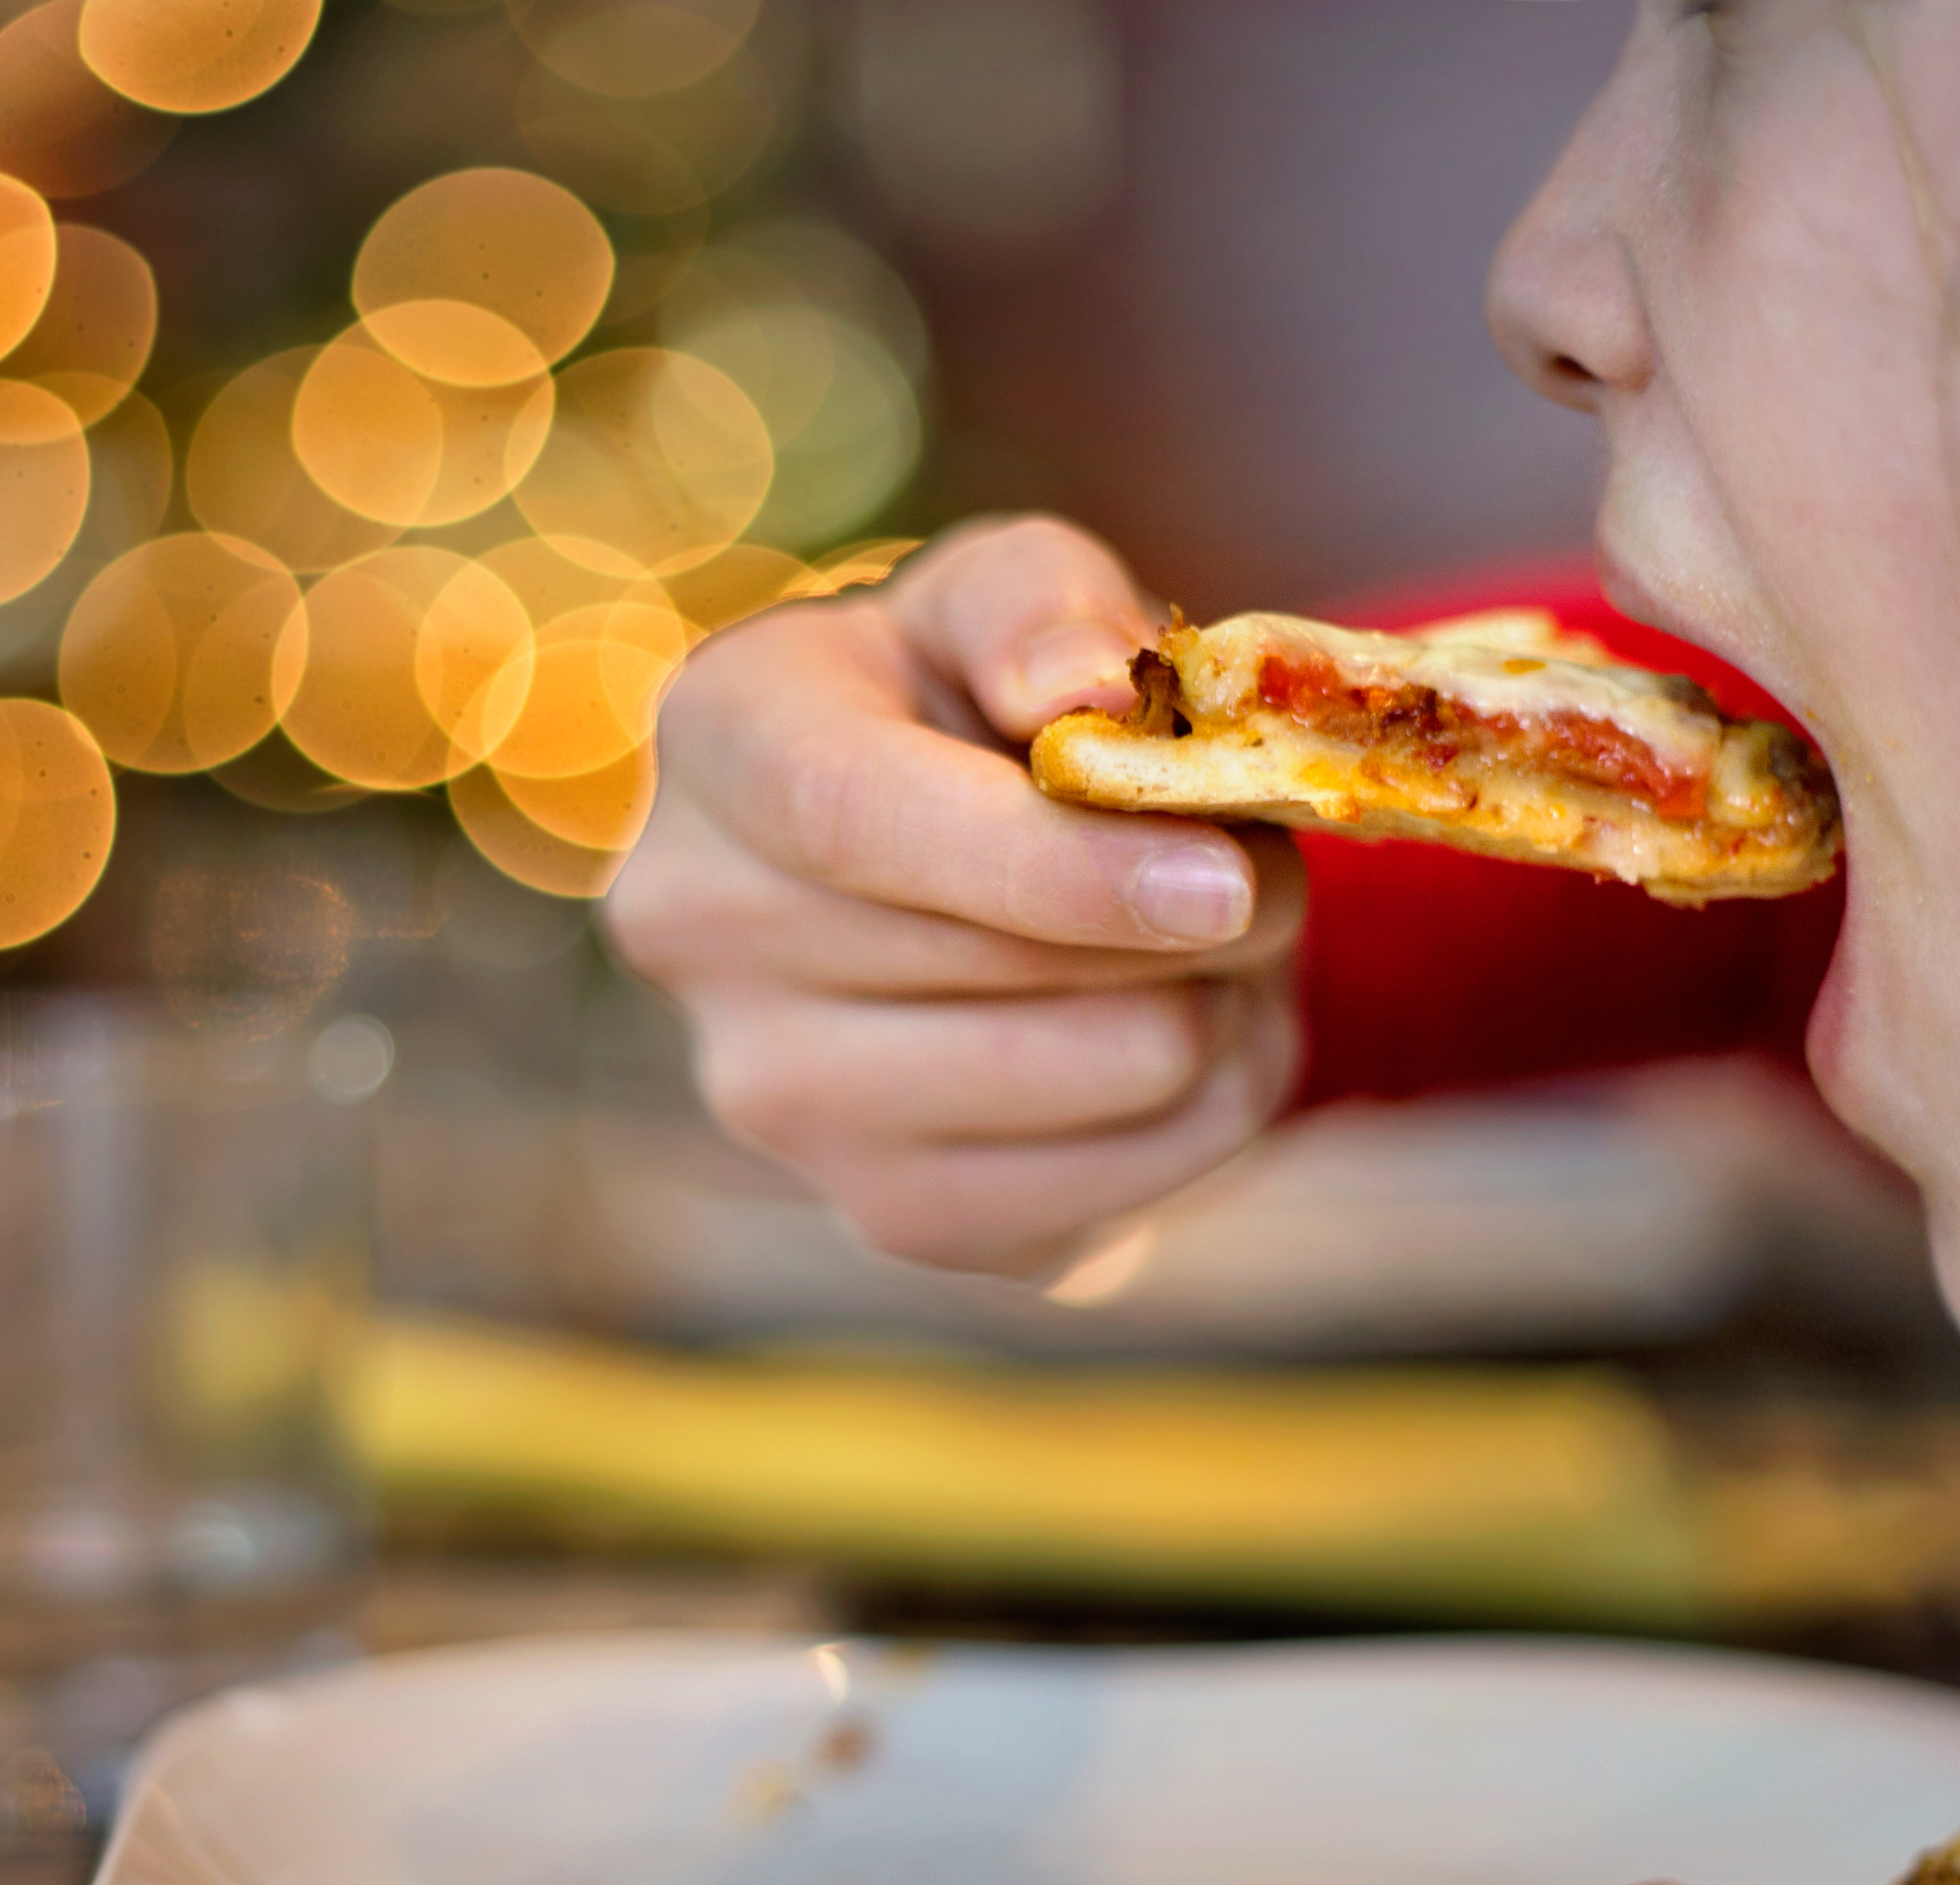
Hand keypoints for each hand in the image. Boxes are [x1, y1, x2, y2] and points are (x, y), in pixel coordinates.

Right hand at [605, 516, 1306, 1277]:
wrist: (934, 873)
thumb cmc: (973, 705)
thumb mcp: (1002, 595)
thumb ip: (1042, 606)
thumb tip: (1084, 693)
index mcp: (717, 743)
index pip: (854, 820)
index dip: (1053, 862)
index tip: (1226, 881)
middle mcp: (699, 933)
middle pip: (1006, 961)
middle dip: (1198, 912)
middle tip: (1260, 863)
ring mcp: (779, 1101)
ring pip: (1102, 1075)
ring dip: (1222, 1003)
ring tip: (1209, 944)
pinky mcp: (891, 1214)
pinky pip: (1127, 1186)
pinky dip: (1211, 1108)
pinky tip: (1177, 1031)